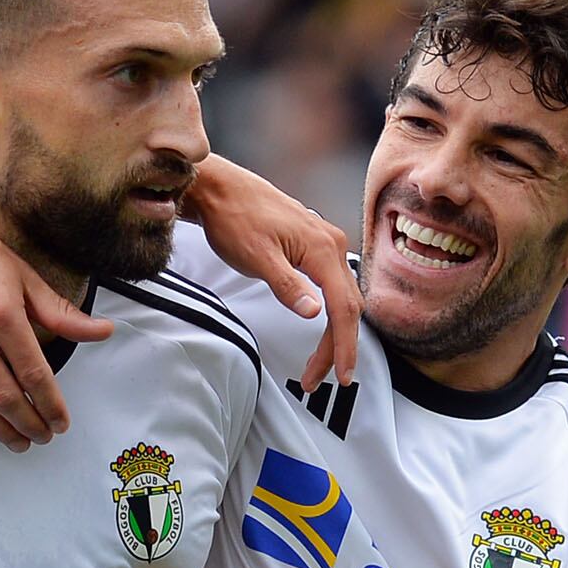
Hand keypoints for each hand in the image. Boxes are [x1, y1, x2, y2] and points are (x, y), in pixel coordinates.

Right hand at [0, 193, 112, 447]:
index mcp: (1, 313)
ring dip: (0, 428)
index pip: (33, 373)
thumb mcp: (23, 274)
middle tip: (43, 437)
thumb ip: (61, 312)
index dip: (50, 404)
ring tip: (18, 441)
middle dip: (28, 423)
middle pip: (4, 395)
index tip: (61, 421)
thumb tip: (103, 332)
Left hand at [187, 155, 360, 389]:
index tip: (340, 375)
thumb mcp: (257, 258)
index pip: (343, 308)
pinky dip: (331, 313)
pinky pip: (334, 285)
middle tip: (314, 378)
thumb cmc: (234, 218)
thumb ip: (288, 287)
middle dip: (336, 347)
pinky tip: (321, 328)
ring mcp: (325, 243)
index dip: (343, 346)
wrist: (220, 190)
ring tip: (317, 363)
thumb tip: (314, 312)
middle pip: (347, 307)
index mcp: (322, 249)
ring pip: (342, 297)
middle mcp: (331, 244)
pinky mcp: (314, 245)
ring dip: (334, 332)